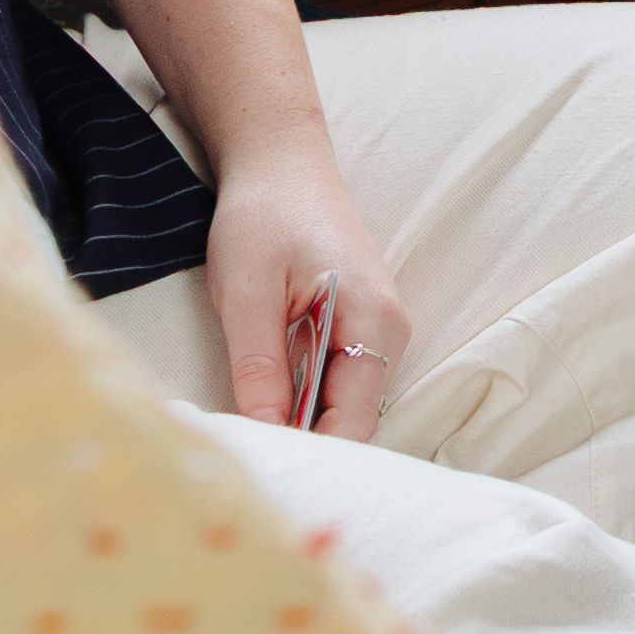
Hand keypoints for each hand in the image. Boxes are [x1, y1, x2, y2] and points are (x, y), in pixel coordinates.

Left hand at [198, 110, 418, 440]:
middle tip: (246, 462)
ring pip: (342, 404)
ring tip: (249, 434)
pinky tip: (264, 398)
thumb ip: (259, 366)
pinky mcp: (354, 326)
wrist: (278, 159)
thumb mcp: (246, 292)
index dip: (312, 455)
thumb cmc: (262, 215)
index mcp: (373, 321)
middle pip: (352, 420)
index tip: (263, 474)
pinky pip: (334, 381)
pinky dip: (300, 398)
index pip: (354, 422)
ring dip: (300, 422)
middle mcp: (387, 331)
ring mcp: (374, 329)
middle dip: (305, 446)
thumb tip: (265, 434)